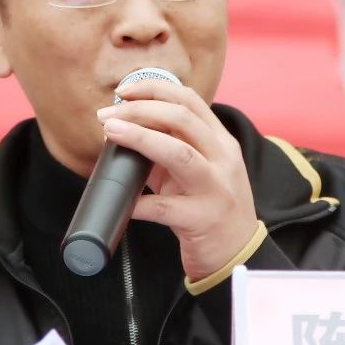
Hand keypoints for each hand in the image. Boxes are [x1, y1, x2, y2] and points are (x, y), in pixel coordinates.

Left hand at [96, 78, 259, 281]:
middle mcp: (222, 159)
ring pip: (178, 153)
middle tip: (107, 116)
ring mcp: (215, 189)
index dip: (155, 89)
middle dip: (140, 110)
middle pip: (182, 119)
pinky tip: (124, 202)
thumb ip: (168, 148)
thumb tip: (124, 130)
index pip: (190, 100)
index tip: (124, 92)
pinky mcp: (202, 220)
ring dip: (140, 138)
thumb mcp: (197, 171)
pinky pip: (165, 207)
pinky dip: (140, 203)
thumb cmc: (210, 208)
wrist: (237, 255)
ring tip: (111, 133)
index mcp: (220, 142)